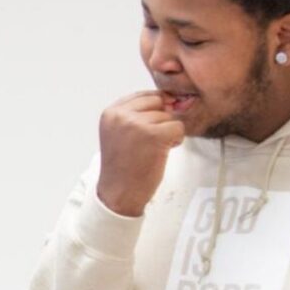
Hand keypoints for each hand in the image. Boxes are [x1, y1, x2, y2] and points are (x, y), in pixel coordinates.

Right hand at [97, 90, 185, 216]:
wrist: (118, 193)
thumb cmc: (122, 167)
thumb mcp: (118, 133)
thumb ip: (136, 114)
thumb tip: (170, 99)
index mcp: (111, 113)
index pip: (143, 95)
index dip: (154, 109)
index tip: (151, 126)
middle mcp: (122, 115)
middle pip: (158, 102)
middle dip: (161, 119)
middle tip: (150, 141)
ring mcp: (138, 124)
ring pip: (169, 116)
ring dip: (168, 132)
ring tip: (152, 150)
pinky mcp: (155, 135)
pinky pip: (179, 127)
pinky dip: (176, 140)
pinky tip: (162, 152)